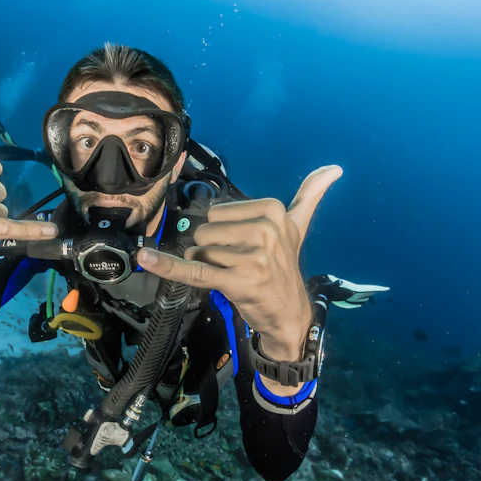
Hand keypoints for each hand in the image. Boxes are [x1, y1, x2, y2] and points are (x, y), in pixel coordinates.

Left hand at [139, 165, 342, 362]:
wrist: (290, 314)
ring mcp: (252, 256)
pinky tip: (146, 259)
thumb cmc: (284, 268)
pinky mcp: (237, 280)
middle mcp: (265, 229)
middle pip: (204, 231)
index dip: (222, 233)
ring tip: (233, 276)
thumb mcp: (298, 227)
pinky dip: (168, 266)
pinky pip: (193, 270)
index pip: (217, 212)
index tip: (247, 247)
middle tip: (238, 265)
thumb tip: (334, 167)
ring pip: (199, 251)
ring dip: (207, 266)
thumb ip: (310, 195)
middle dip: (212, 250)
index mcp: (273, 210)